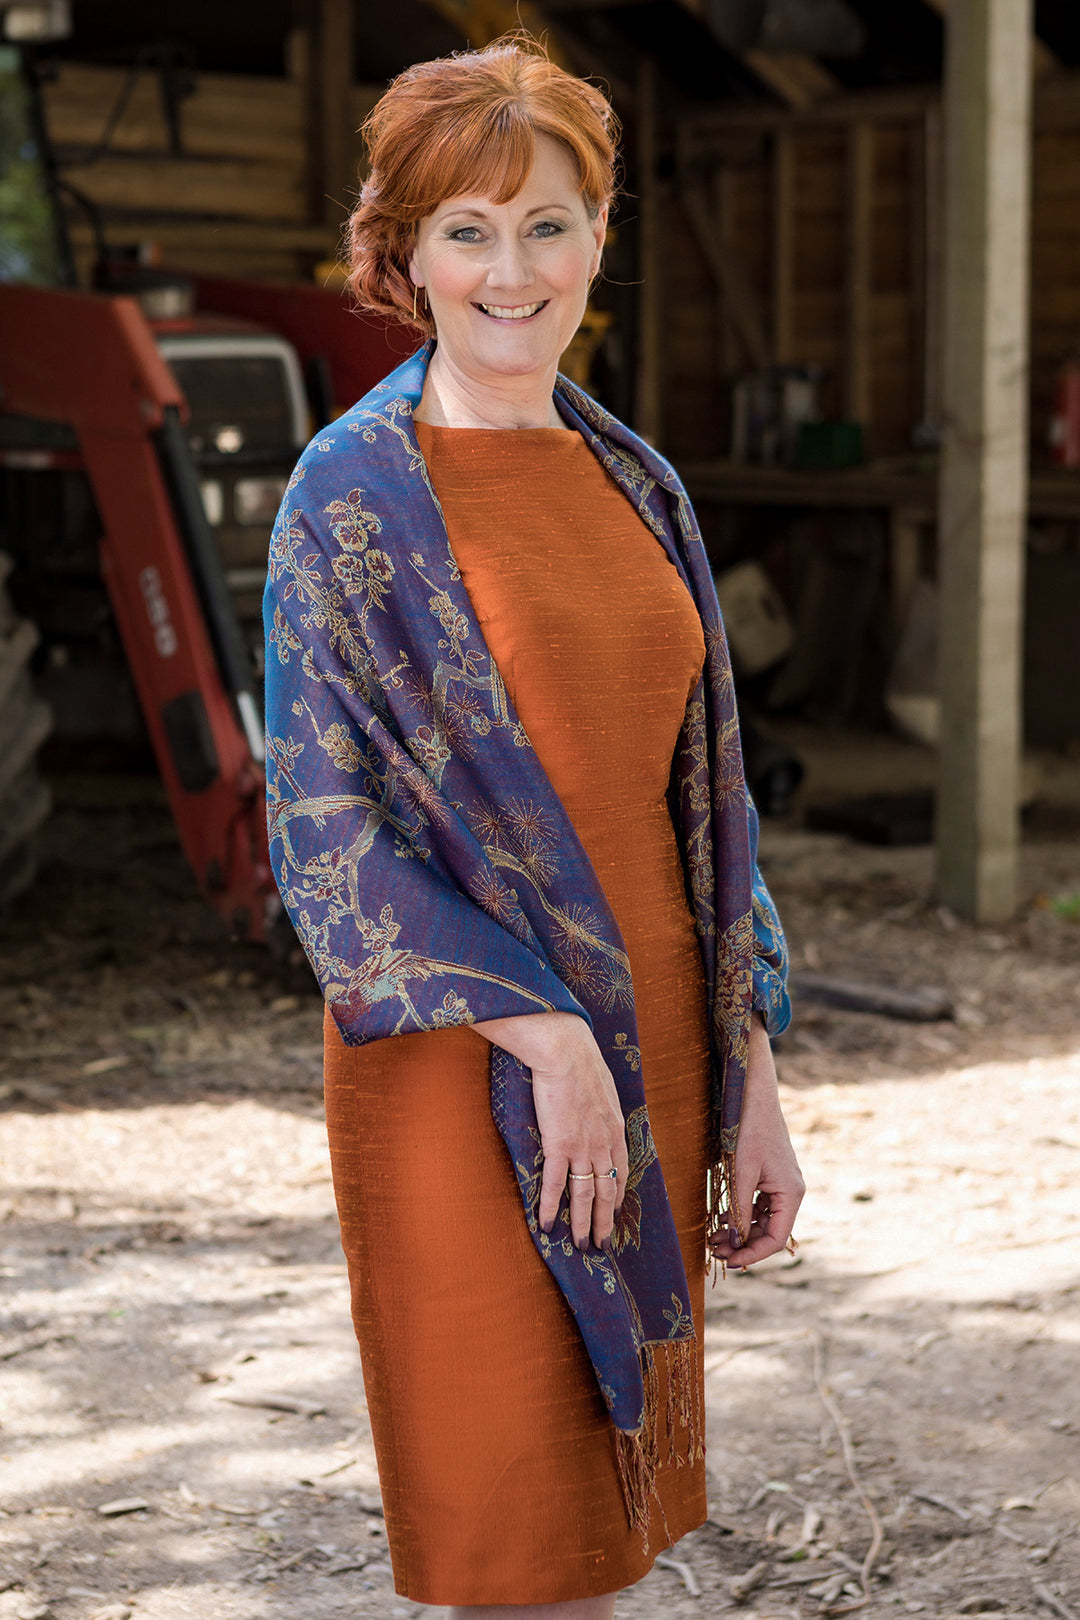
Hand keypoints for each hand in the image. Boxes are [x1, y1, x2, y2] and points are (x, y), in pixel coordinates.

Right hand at [471, 1011, 628, 1249]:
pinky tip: (548, 1225)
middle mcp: (604, 1144)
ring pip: (585, 1195)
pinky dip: (552, 1207)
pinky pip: (556, 1184)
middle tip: (602, 1244)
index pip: (621, 1172)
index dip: (617, 1196)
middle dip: (604, 1221)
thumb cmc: (581, 1062)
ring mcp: (583, 1146)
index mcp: (615, 1130)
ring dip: (583, 1223)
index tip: (613, 1213)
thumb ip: (602, 1108)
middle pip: (606, 1191)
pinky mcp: (559, 1144)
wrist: (566, 1051)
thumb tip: (597, 1112)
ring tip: (581, 1246)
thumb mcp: (603, 1088)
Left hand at [709, 1015, 803, 1269]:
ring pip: (763, 1221)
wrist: (752, 1095)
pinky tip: (722, 1219)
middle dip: (743, 1245)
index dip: (753, 1255)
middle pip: (770, 1233)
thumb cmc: (749, 1130)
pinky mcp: (772, 1177)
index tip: (729, 1262)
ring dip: (740, 1232)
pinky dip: (742, 1215)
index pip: (776, 1239)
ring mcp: (782, 1185)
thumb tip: (735, 1241)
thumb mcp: (742, 1173)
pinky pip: (759, 1206)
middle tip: (714, 1250)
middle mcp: (791, 1192)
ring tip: (713, 1238)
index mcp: (791, 1194)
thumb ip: (740, 1209)